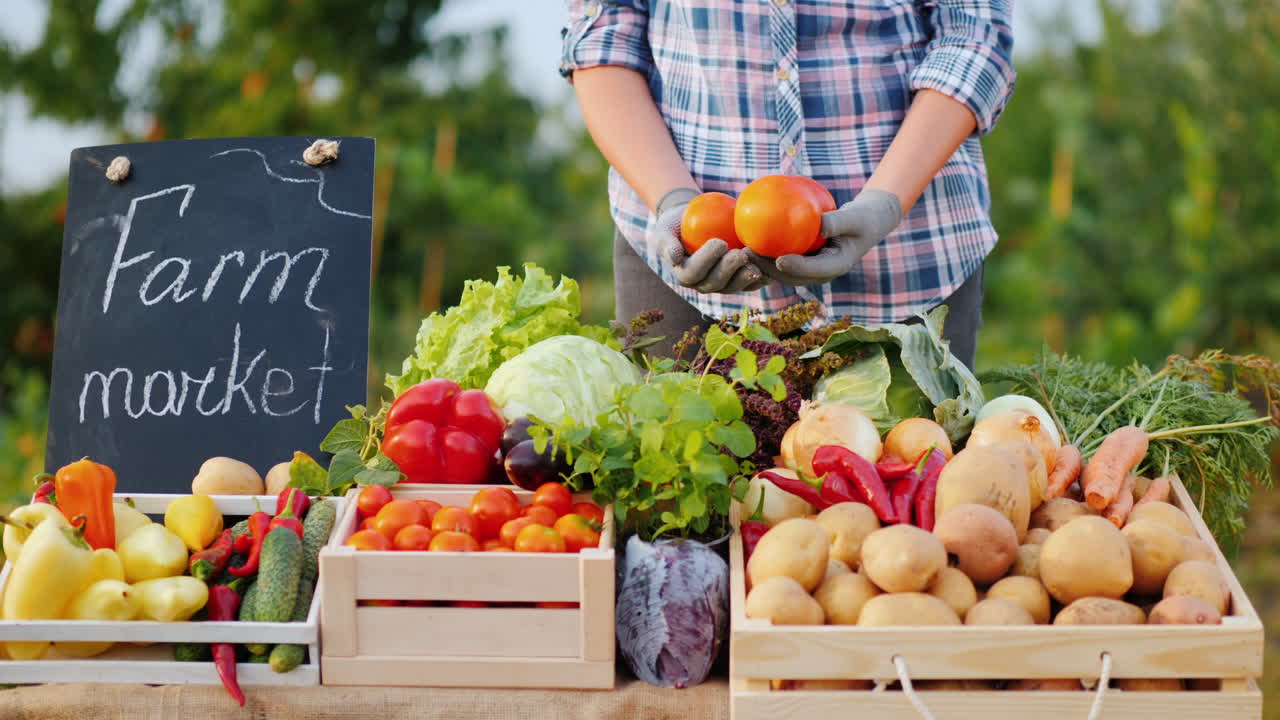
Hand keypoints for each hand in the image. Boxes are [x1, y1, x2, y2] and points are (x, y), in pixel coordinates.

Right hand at [654, 188, 766, 293]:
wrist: (692, 223)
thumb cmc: (676, 224)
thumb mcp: (664, 229)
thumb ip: (666, 243)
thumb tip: (674, 258)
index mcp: (684, 274)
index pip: (694, 272)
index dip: (707, 261)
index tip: (720, 242)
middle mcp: (702, 284)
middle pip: (716, 283)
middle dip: (730, 270)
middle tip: (741, 253)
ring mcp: (721, 284)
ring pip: (734, 287)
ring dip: (746, 277)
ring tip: (757, 262)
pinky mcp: (737, 280)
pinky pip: (749, 283)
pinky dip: (760, 277)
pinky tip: (770, 267)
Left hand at [749, 189, 902, 286]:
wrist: (864, 226)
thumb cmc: (861, 219)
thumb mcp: (855, 218)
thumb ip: (838, 221)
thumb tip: (820, 224)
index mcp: (835, 266)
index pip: (812, 270)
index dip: (795, 267)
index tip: (779, 259)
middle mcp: (819, 274)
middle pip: (790, 276)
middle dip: (768, 269)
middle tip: (749, 255)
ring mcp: (809, 270)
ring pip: (781, 272)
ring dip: (761, 266)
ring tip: (741, 251)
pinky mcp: (801, 263)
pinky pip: (780, 261)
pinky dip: (765, 255)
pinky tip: (748, 242)